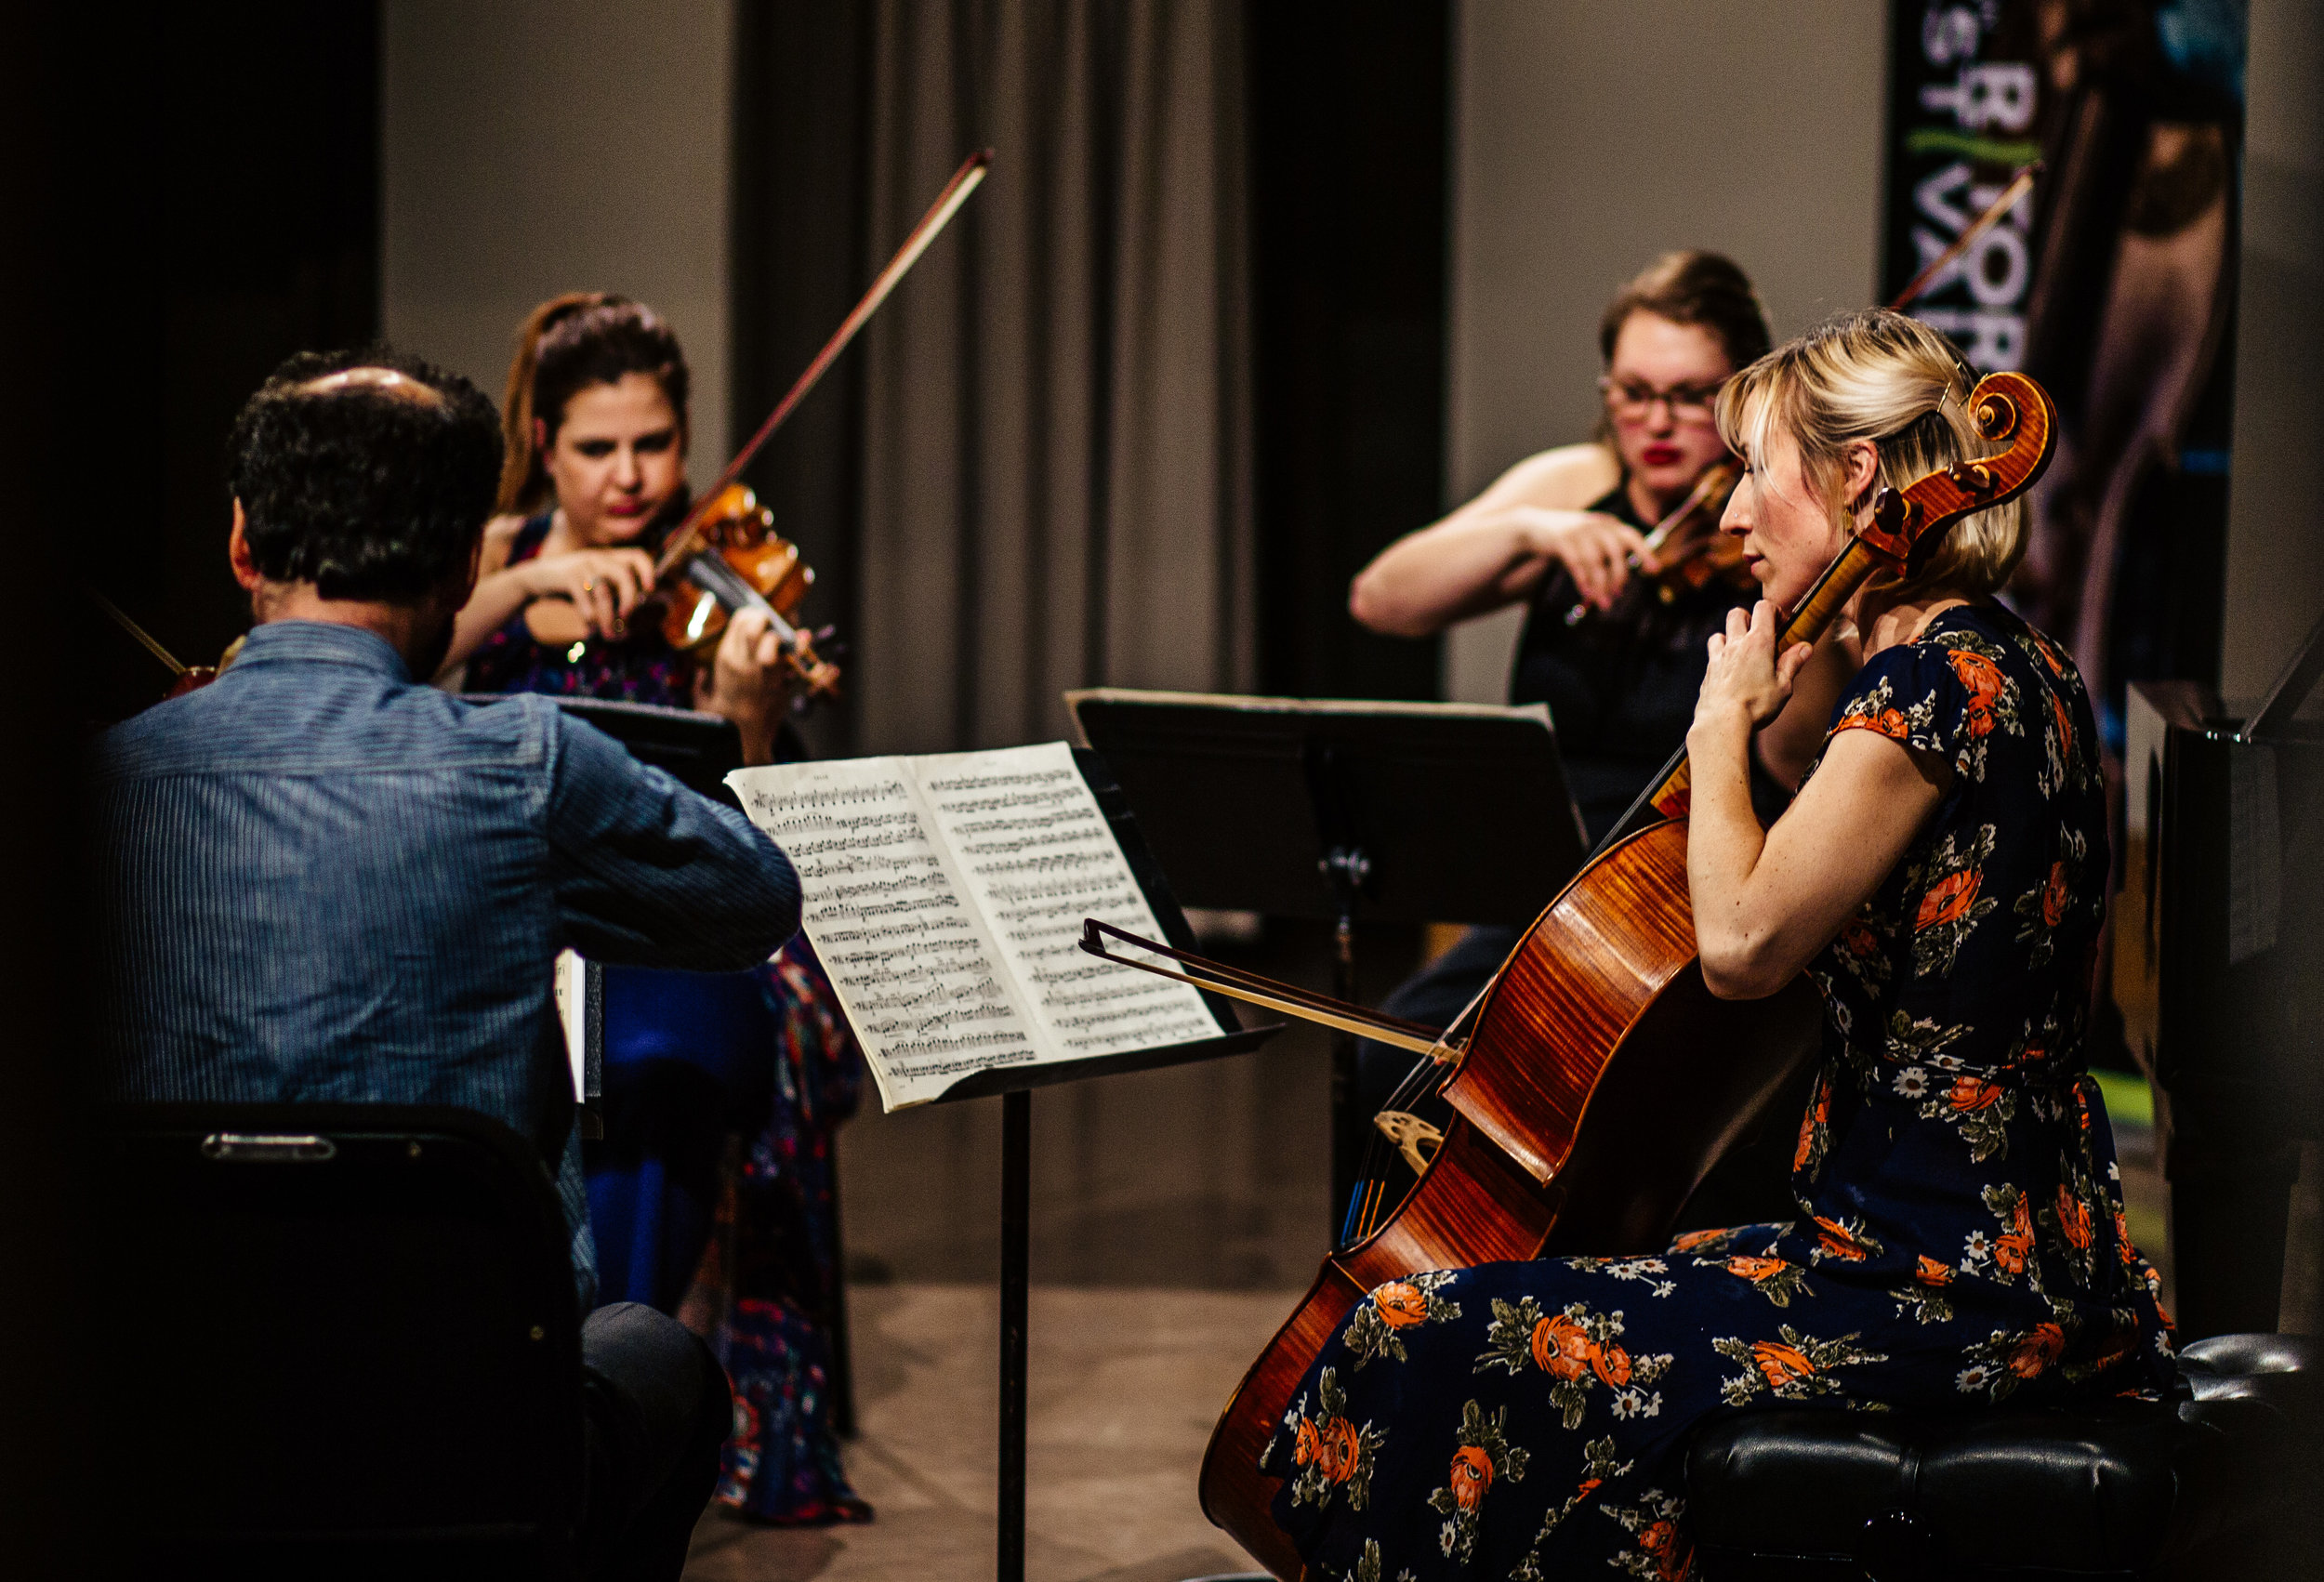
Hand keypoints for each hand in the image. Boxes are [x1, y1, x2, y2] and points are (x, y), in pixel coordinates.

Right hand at [521, 547, 656, 638]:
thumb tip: (629, 628)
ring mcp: (582, 565)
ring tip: (608, 635)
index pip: (637, 555)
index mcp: (609, 559)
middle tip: (627, 618)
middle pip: (624, 574)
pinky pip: (584, 594)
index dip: (648, 570)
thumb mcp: (592, 585)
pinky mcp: (567, 575)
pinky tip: (589, 625)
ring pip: (603, 591)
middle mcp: (598, 558)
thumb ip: (610, 596)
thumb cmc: (569, 587)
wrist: (533, 578)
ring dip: (608, 617)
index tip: (651, 590)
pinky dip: (589, 613)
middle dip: (630, 599)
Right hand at [693, 606, 796, 764]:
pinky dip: (797, 647)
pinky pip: (788, 655)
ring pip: (768, 636)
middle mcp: (739, 659)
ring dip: (780, 634)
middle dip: (767, 618)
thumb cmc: (726, 717)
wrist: (741, 737)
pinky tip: (801, 645)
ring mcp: (757, 669)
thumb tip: (699, 672)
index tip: (762, 618)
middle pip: (752, 622)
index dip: (754, 614)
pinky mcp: (775, 680)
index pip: (738, 620)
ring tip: (785, 639)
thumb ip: (701, 682)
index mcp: (724, 658)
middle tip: (775, 624)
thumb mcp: (707, 695)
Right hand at [1514, 508, 1660, 609]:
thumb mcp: (1590, 540)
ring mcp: (1578, 532)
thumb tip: (1619, 586)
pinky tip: (1586, 593)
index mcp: (1607, 525)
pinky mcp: (1561, 540)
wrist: (1533, 526)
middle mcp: (1595, 525)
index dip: (1645, 553)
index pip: (1632, 537)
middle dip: (1619, 576)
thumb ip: (1605, 557)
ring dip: (1600, 585)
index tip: (1654, 570)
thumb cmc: (1567, 540)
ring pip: (1595, 562)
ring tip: (1603, 603)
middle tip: (1617, 594)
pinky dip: (1582, 580)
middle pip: (1615, 552)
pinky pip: (1576, 563)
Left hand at [1696, 600, 1813, 737]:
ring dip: (1730, 637)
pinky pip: (1712, 656)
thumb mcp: (1783, 686)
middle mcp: (1735, 645)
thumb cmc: (1755, 706)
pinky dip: (1720, 657)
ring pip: (1720, 633)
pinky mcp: (1708, 672)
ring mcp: (1718, 657)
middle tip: (1760, 636)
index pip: (1763, 608)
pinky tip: (1730, 672)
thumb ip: (1793, 663)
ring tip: (1742, 653)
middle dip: (1749, 618)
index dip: (1773, 611)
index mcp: (1758, 643)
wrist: (1722, 723)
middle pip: (1737, 613)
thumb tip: (1805, 647)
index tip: (1781, 625)